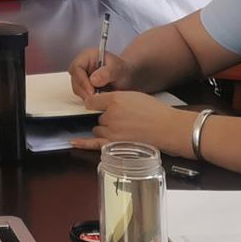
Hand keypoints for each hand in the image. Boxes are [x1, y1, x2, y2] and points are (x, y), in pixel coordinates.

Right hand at [69, 47, 134, 102]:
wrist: (126, 76)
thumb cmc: (122, 69)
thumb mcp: (117, 68)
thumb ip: (106, 73)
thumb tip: (93, 80)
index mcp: (87, 56)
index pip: (77, 68)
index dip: (82, 81)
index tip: (92, 91)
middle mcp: (81, 65)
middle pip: (75, 79)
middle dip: (83, 90)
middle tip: (95, 99)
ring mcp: (82, 76)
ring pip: (77, 88)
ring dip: (86, 96)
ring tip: (100, 99)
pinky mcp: (84, 86)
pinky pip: (82, 94)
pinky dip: (89, 99)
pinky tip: (99, 100)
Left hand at [69, 91, 195, 155]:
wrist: (168, 128)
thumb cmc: (154, 111)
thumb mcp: (134, 95)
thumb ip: (115, 98)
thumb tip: (100, 103)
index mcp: (115, 100)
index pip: (94, 101)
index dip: (97, 104)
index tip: (99, 105)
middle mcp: (110, 115)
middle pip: (98, 117)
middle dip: (107, 118)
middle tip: (124, 120)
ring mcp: (112, 132)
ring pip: (98, 129)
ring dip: (106, 129)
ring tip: (124, 130)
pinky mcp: (115, 145)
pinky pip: (94, 144)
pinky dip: (83, 143)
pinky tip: (73, 142)